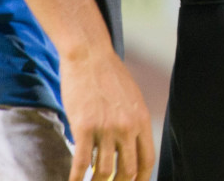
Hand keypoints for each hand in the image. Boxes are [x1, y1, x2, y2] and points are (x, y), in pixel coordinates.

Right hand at [61, 43, 153, 180]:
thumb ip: (133, 123)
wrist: (90, 56)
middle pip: (127, 171)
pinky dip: (76, 178)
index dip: (141, 179)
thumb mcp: (132, 99)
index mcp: (142, 120)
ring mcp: (106, 128)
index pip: (147, 160)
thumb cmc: (109, 76)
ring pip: (104, 171)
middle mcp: (127, 127)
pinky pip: (81, 163)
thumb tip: (129, 147)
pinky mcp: (84, 127)